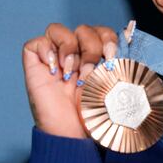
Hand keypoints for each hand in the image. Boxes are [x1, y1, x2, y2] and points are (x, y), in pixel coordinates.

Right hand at [21, 23, 120, 137]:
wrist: (74, 133)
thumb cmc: (93, 113)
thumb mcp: (112, 82)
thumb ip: (118, 58)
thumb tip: (127, 32)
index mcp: (95, 57)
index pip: (101, 31)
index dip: (108, 38)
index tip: (112, 57)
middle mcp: (75, 54)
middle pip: (83, 29)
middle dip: (91, 48)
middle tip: (89, 73)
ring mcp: (54, 58)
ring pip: (58, 29)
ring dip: (69, 49)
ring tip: (71, 73)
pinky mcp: (34, 64)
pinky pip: (37, 42)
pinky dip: (46, 51)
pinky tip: (55, 71)